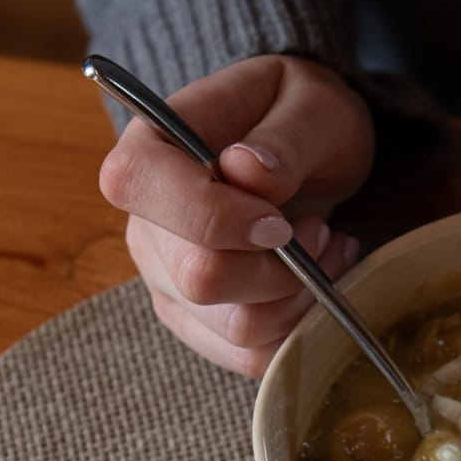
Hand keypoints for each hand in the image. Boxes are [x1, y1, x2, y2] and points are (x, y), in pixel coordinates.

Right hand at [99, 54, 372, 375]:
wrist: (306, 152)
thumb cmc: (301, 117)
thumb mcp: (310, 105)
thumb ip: (282, 137)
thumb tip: (247, 171)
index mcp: (151, 147)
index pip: (137, 185)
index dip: (212, 214)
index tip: (278, 218)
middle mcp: (145, 223)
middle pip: (199, 277)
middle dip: (281, 265)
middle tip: (316, 228)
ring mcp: (166, 281)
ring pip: (235, 325)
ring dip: (301, 295)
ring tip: (323, 247)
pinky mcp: (198, 323)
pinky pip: (251, 355)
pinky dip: (300, 326)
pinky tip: (315, 282)